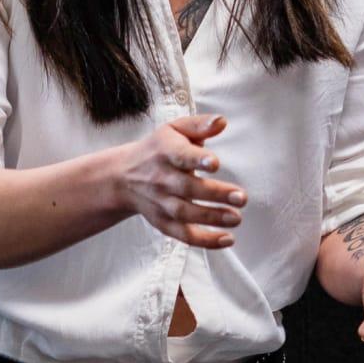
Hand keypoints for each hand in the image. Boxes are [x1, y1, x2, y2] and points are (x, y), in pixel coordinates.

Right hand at [110, 114, 245, 248]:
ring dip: (212, 217)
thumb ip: (200, 126)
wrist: (122, 176)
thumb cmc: (157, 149)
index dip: (197, 159)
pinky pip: (183, 235)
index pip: (181, 156)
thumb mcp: (174, 130)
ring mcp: (161, 203)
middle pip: (188, 188)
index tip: (215, 163)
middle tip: (241, 197)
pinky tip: (227, 239)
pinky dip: (205, 240)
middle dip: (215, 194)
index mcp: (165, 152)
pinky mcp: (163, 222)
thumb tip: (222, 122)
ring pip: (185, 213)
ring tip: (236, 217)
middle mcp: (161, 179)